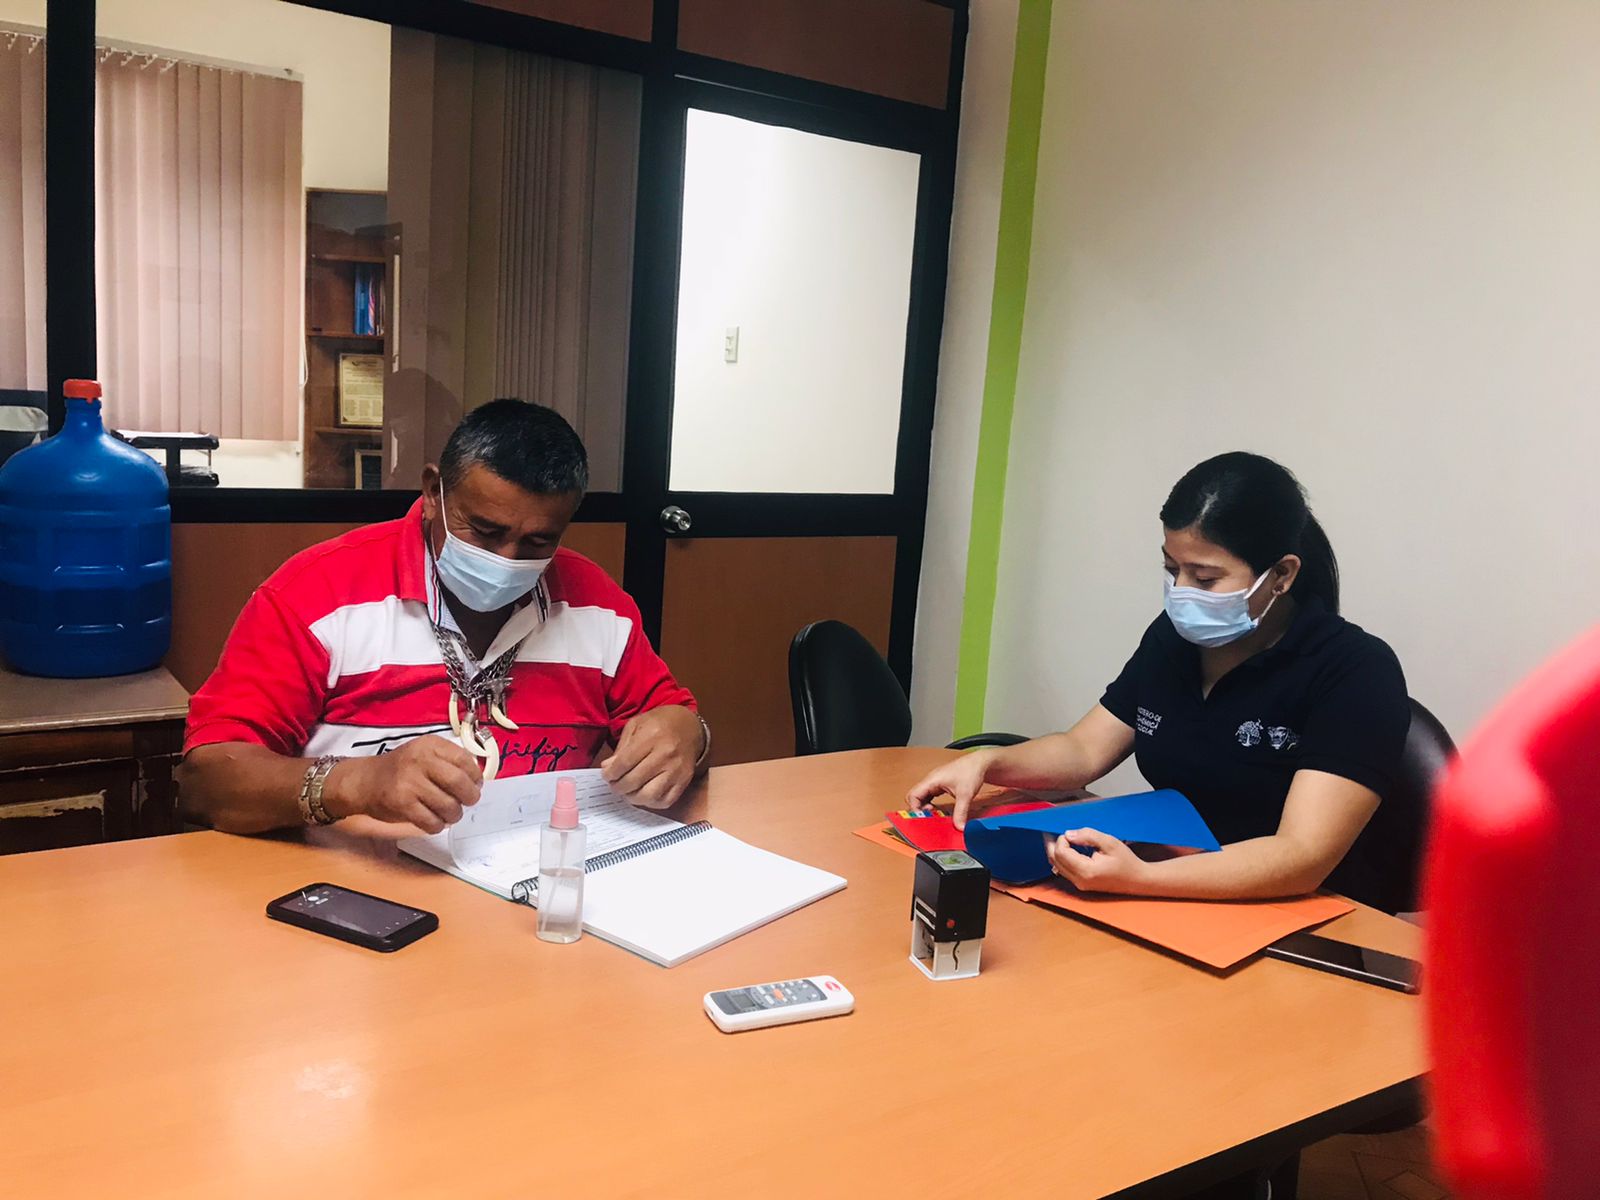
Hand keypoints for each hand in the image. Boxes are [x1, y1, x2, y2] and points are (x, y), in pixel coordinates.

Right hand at [324, 735, 482, 833]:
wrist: (365, 781)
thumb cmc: (401, 770)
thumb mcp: (424, 754)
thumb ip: (449, 762)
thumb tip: (477, 780)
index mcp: (429, 745)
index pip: (464, 759)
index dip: (475, 775)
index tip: (476, 784)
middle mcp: (419, 760)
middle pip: (458, 782)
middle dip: (470, 796)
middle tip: (468, 801)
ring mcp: (409, 782)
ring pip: (448, 805)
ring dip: (454, 814)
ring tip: (450, 813)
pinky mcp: (402, 804)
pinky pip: (432, 821)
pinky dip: (438, 825)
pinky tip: (434, 821)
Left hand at [601, 706, 702, 809]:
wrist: (690, 726)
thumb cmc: (660, 723)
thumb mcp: (637, 724)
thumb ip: (621, 747)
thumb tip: (608, 768)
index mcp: (652, 736)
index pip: (624, 762)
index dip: (611, 773)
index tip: (607, 775)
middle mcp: (666, 754)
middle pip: (634, 781)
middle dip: (618, 787)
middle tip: (615, 784)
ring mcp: (676, 770)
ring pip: (649, 795)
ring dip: (633, 797)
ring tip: (628, 791)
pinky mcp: (684, 780)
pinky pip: (665, 801)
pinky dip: (650, 803)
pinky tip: (644, 794)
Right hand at [905, 750, 995, 828]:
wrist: (980, 763)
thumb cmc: (971, 771)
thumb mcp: (965, 795)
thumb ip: (961, 812)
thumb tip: (959, 827)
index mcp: (932, 780)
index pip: (913, 795)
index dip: (915, 808)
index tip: (923, 819)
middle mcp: (930, 781)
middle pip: (915, 797)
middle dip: (919, 809)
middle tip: (930, 818)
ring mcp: (935, 782)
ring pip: (922, 797)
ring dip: (925, 807)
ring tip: (934, 816)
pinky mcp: (940, 785)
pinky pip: (929, 796)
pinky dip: (931, 804)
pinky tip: (938, 810)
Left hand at [1045, 827, 1150, 894]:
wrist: (1137, 880)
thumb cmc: (1126, 861)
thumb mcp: (1109, 842)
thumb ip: (1088, 836)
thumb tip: (1068, 834)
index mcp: (1086, 871)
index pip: (1061, 853)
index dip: (1062, 839)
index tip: (1072, 833)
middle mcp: (1080, 881)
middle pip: (1055, 860)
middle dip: (1055, 845)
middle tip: (1061, 833)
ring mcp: (1080, 885)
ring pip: (1057, 866)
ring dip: (1057, 852)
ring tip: (1066, 840)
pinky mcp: (1081, 885)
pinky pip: (1064, 871)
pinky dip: (1063, 859)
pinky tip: (1070, 850)